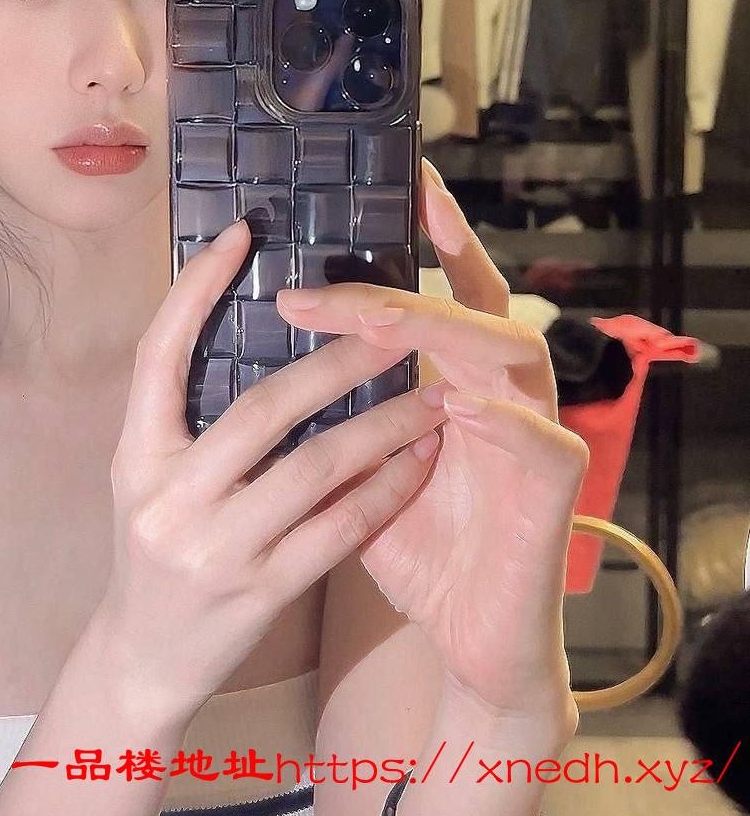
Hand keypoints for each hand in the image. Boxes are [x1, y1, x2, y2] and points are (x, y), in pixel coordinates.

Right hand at [102, 218, 451, 719]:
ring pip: (316, 466)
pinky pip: (341, 527)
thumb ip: (186, 414)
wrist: (140, 663)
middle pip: (263, 408)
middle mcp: (168, 498)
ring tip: (430, 390)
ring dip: (382, 422)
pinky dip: (387, 487)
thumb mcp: (144, 474)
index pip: (158, 355)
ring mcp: (216, 549)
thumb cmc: (153, 548)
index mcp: (134, 455)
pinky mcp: (262, 592)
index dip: (195, 291)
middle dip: (337, 360)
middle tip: (394, 323)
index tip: (240, 236)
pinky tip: (420, 457)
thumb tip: (251, 328)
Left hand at [275, 159, 588, 729]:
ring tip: (375, 317)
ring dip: (440, 329)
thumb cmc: (416, 544)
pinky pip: (542, 440)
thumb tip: (259, 358)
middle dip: (397, 285)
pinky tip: (456, 404)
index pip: (450, 290)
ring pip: (511, 350)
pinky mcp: (557, 488)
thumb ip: (334, 414)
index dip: (438, 232)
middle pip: (471, 306)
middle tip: (317, 284)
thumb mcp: (361, 471)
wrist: (475, 637)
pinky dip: (504, 419)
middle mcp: (502, 390)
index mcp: (459, 376)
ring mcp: (535, 432)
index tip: (407, 178)